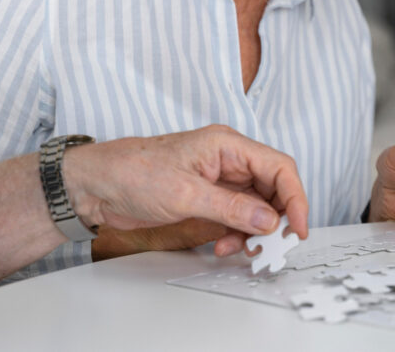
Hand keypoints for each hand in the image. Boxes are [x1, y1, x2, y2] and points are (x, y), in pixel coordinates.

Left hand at [63, 124, 308, 254]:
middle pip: (273, 188)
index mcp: (227, 145)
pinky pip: (237, 217)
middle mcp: (227, 160)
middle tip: (272, 246)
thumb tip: (269, 219)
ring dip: (255, 231)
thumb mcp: (185, 193)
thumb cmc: (133, 172)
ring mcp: (218, 179)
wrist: (97, 184)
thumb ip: (231, 207)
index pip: (278, 166)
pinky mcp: (207, 197)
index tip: (297, 228)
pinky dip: (238, 234)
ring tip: (241, 249)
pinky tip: (225, 245)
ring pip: (257, 206)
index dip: (295, 197)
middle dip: (276, 219)